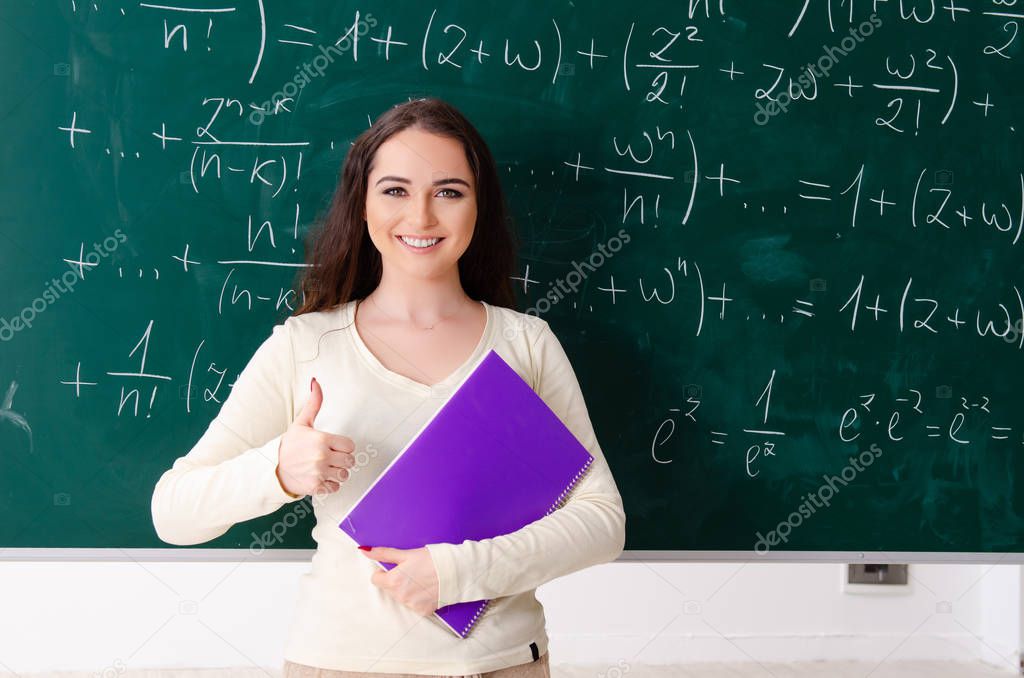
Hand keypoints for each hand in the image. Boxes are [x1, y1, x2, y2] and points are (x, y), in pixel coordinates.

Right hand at [276, 377, 355, 496]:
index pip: (350, 446)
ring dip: (337, 473)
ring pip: (344, 475)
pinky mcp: (316, 487)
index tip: (334, 447)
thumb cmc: (289, 445)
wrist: (273, 468)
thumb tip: (316, 382)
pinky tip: (320, 477)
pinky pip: (335, 487)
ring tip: (325, 468)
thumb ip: (314, 403)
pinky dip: (330, 485)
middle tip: (330, 458)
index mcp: (322, 440)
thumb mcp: (301, 422)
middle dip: (342, 460)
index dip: (343, 446)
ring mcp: (319, 473)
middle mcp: (322, 456)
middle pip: (350, 461)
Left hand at [359, 546, 439, 616]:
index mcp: (393, 581)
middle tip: (412, 570)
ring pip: (401, 597)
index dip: (384, 571)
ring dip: (406, 589)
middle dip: (396, 580)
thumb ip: (384, 554)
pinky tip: (427, 588)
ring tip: (422, 578)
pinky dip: (418, 597)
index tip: (395, 567)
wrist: (455, 571)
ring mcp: (412, 605)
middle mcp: (400, 596)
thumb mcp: (407, 554)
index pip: (376, 579)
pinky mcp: (423, 611)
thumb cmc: (432, 559)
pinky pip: (414, 604)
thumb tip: (365, 550)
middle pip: (389, 588)